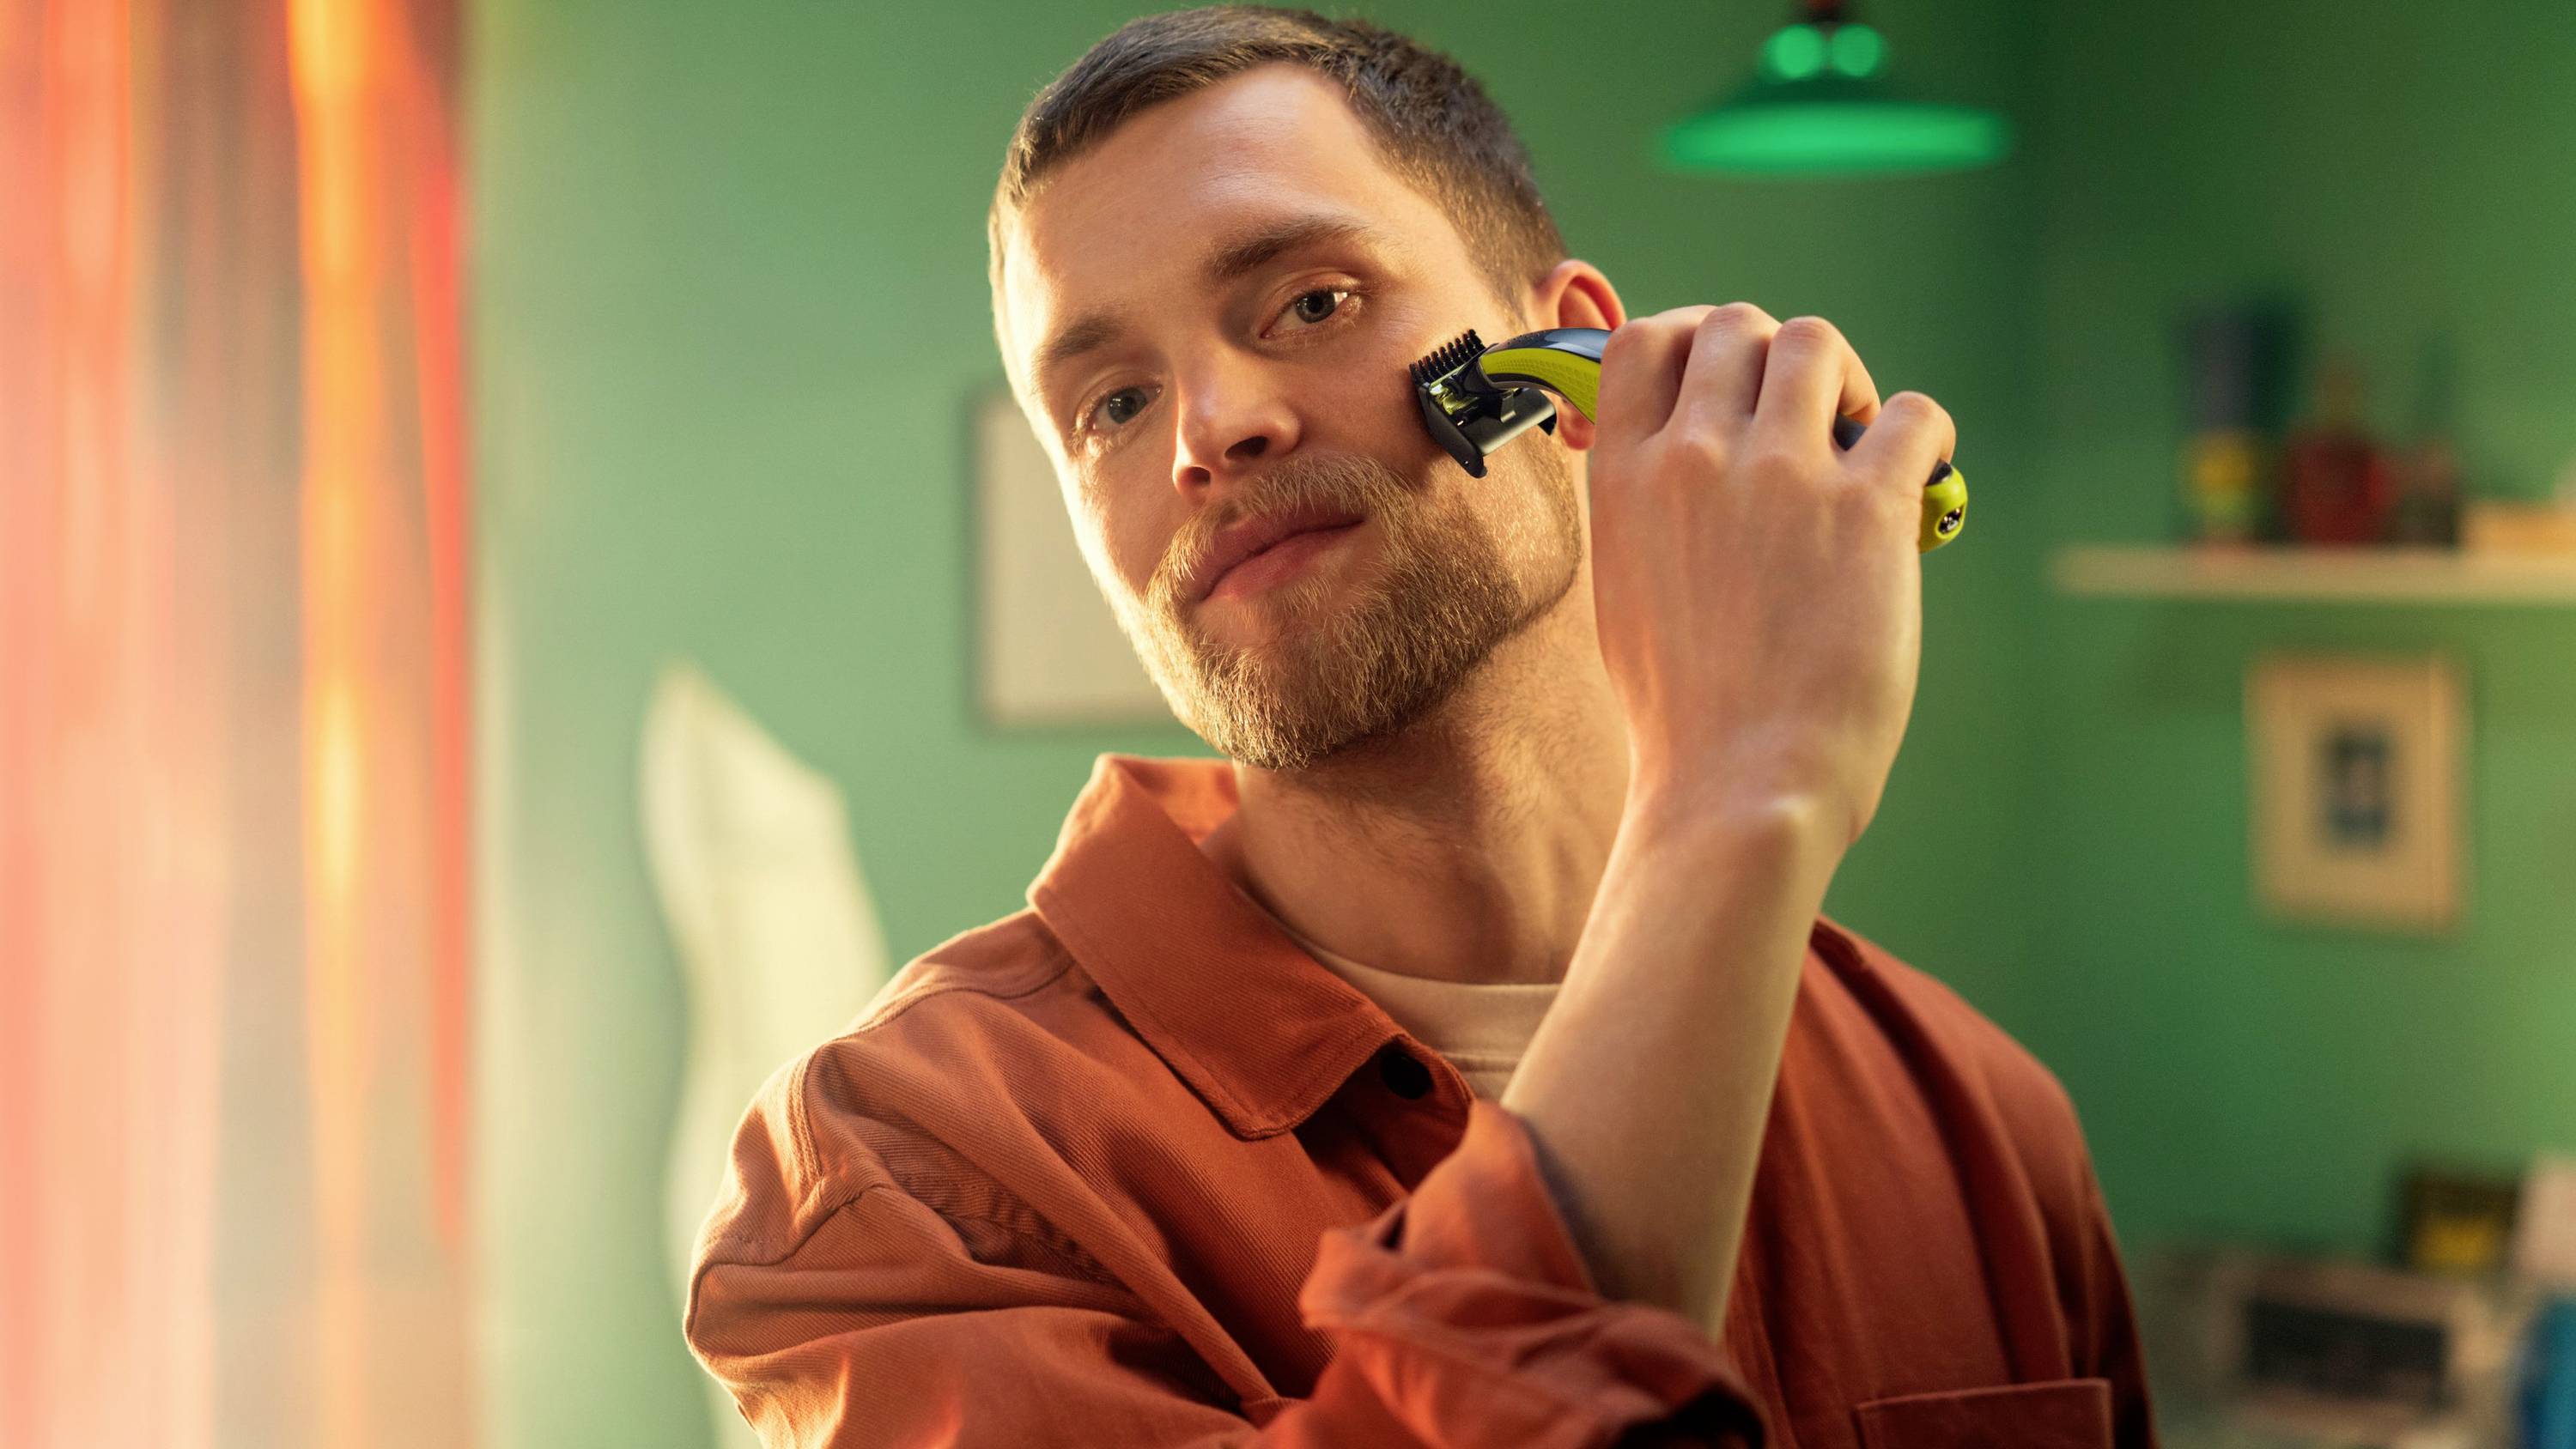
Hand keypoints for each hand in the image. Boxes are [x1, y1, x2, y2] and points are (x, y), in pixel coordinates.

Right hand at [1585, 304, 1954, 852]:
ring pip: (1816, 343)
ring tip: (1858, 443)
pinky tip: (1920, 487)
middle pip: (1735, 324)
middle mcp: (1697, 458)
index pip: (1641, 339)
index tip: (1721, 377)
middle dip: (1773, 358)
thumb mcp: (1623, 591)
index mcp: (1627, 479)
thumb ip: (1643, 511)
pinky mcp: (1867, 509)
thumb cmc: (1682, 715)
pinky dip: (1925, 438)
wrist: (1739, 784)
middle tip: (1803, 421)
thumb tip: (1673, 467)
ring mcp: (1782, 477)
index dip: (1688, 340)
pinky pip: (1915, 414)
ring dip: (1846, 381)